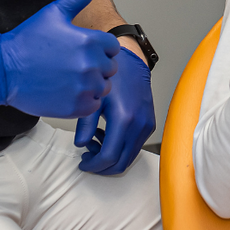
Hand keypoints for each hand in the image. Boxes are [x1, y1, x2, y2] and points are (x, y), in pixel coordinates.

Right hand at [0, 0, 119, 118]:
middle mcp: (91, 64)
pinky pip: (93, 105)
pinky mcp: (75, 106)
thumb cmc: (27, 40)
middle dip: (96, 66)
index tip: (81, 50)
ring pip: (103, 87)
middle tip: (72, 64)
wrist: (3, 68)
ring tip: (68, 78)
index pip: (113, 47)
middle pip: (110, 68)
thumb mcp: (54, 12)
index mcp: (90, 41)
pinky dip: (84, 100)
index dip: (99, 48)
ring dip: (91, 84)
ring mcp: (84, 86)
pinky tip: (66, 90)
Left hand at [76, 47, 154, 175]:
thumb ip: (85, 125)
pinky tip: (107, 135)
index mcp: (124, 119)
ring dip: (111, 158)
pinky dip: (120, 149)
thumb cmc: (112, 77)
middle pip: (121, 163)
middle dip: (102, 166)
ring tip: (95, 142)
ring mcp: (146, 126)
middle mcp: (139, 125)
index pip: (108, 157)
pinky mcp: (149, 125)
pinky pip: (134, 147)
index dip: (93, 166)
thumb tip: (80, 144)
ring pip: (129, 158)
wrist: (132, 63)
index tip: (82, 163)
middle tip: (87, 157)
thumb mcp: (94, 99)